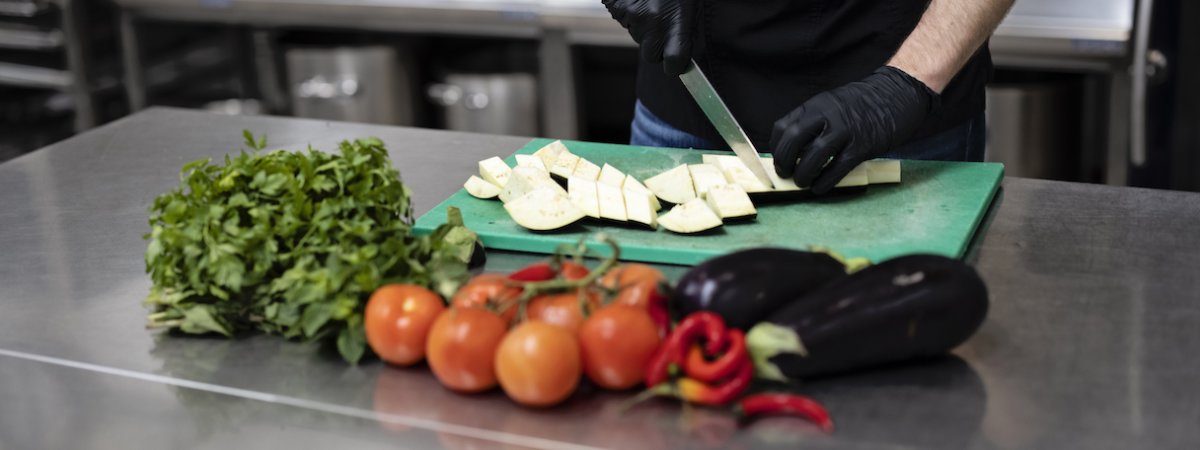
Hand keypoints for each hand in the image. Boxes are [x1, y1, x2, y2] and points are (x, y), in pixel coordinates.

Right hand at [602, 0, 696, 75]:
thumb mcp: (691, 2)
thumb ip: (688, 26)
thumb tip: (683, 48)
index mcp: (675, 21)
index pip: (674, 63)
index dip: (676, 64)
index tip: (678, 61)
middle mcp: (652, 21)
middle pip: (652, 55)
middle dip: (658, 47)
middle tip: (665, 26)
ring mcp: (631, 14)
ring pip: (637, 36)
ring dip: (645, 27)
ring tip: (652, 4)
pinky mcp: (615, 5)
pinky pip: (623, 20)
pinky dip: (630, 12)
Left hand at [770, 66, 938, 193]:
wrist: (900, 93)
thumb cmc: (865, 102)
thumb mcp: (833, 102)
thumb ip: (814, 121)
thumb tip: (794, 149)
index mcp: (817, 104)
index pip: (784, 126)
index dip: (776, 147)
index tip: (777, 159)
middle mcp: (828, 115)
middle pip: (793, 140)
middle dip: (784, 161)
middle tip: (785, 174)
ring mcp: (846, 130)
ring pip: (813, 157)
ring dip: (803, 174)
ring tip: (802, 182)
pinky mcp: (863, 146)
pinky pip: (838, 168)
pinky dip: (825, 182)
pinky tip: (820, 188)